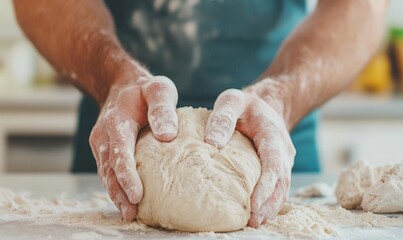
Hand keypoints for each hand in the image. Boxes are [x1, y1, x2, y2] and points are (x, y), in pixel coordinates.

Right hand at [89, 75, 178, 219]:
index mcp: (116, 121)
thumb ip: (162, 108)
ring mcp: (102, 144)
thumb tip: (167, 136)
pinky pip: (108, 171)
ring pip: (106, 174)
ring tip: (129, 214)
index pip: (120, 152)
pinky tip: (126, 201)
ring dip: (116, 194)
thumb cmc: (145, 90)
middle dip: (119, 193)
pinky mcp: (105, 151)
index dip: (127, 175)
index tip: (137, 195)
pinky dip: (116, 187)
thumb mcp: (158, 89)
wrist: (122, 87)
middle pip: (109, 169)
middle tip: (132, 213)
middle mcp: (104, 135)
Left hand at [204, 88, 295, 226]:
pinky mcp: (276, 169)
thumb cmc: (244, 104)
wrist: (264, 105)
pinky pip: (276, 189)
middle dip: (268, 204)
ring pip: (281, 190)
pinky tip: (254, 214)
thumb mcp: (232, 100)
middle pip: (281, 183)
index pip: (274, 165)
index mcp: (273, 136)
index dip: (265, 186)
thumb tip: (212, 143)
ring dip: (269, 208)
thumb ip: (223, 117)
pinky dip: (267, 203)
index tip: (252, 204)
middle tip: (251, 221)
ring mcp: (282, 162)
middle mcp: (282, 152)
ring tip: (251, 223)